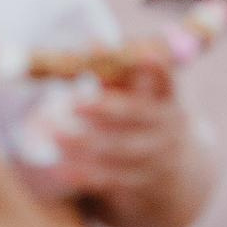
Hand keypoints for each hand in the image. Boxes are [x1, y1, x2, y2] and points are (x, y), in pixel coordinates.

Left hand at [59, 64, 202, 226]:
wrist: (172, 171)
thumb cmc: (143, 117)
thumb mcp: (138, 95)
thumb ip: (116, 73)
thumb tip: (94, 43)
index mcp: (167, 100)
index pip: (166, 81)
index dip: (157, 68)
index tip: (145, 54)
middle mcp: (167, 128)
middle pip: (137, 115)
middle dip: (106, 108)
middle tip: (73, 103)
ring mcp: (158, 158)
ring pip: (121, 149)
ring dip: (86, 143)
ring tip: (54, 135)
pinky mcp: (142, 183)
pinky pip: (112, 179)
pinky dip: (85, 175)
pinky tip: (60, 170)